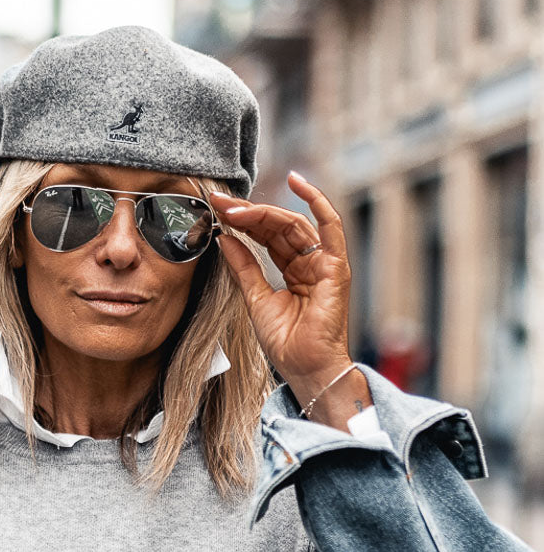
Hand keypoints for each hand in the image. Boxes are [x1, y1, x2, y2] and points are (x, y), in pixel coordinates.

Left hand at [211, 170, 356, 406]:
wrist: (305, 368)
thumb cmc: (286, 343)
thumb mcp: (255, 299)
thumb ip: (243, 267)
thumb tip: (224, 238)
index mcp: (293, 271)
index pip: (267, 237)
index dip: (243, 222)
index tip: (216, 211)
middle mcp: (309, 263)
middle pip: (278, 226)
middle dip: (247, 213)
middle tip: (219, 202)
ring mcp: (324, 263)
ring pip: (294, 224)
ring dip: (263, 212)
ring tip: (233, 208)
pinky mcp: (335, 266)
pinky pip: (330, 226)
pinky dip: (316, 201)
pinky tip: (297, 182)